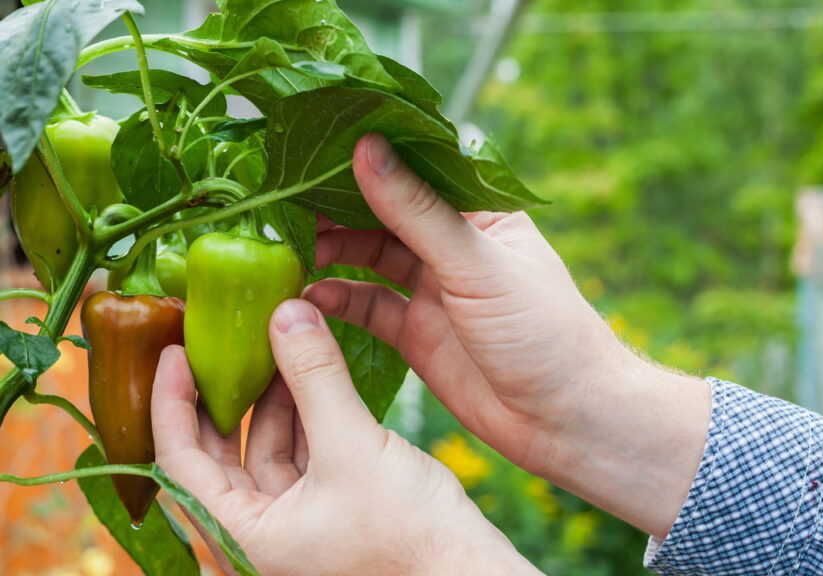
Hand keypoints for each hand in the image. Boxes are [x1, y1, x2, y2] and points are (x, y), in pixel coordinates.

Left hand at [152, 299, 541, 575]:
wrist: (466, 570)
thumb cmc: (410, 534)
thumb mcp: (353, 446)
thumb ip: (316, 378)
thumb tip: (285, 314)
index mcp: (244, 538)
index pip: (181, 462)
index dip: (173, 402)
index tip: (175, 351)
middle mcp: (259, 533)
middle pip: (218, 454)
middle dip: (222, 394)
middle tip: (221, 339)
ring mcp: (293, 521)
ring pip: (263, 448)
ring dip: (270, 396)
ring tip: (276, 341)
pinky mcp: (327, 507)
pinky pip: (299, 452)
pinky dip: (303, 412)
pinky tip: (310, 371)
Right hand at [306, 134, 711, 536]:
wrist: (565, 419)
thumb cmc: (543, 332)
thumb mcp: (478, 264)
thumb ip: (418, 212)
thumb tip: (368, 148)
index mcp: (481, 215)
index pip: (414, 174)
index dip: (365, 164)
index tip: (311, 154)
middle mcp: (454, 248)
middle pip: (383, 217)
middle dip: (336, 211)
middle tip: (283, 206)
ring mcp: (434, 292)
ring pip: (369, 261)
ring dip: (330, 254)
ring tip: (288, 251)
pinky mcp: (418, 335)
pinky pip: (368, 308)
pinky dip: (338, 300)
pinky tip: (309, 297)